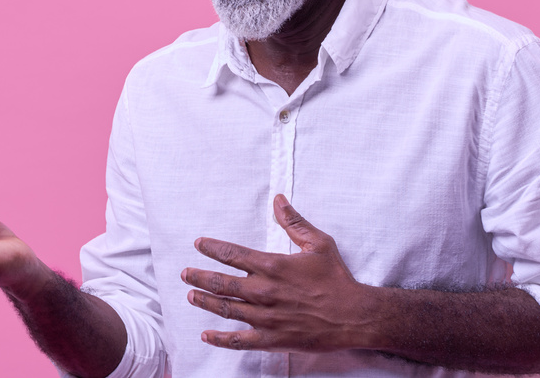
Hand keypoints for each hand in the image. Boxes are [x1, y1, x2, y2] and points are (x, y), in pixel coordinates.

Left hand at [181, 194, 370, 352]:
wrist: (353, 316)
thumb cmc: (336, 278)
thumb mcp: (319, 243)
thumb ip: (294, 222)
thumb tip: (278, 200)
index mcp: (272, 265)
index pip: (232, 254)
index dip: (212, 248)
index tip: (199, 244)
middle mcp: (263, 291)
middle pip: (221, 282)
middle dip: (199, 275)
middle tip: (186, 272)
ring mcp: (265, 317)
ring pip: (225, 308)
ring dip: (205, 301)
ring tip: (191, 294)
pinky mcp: (271, 338)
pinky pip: (238, 340)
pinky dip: (219, 338)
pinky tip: (206, 335)